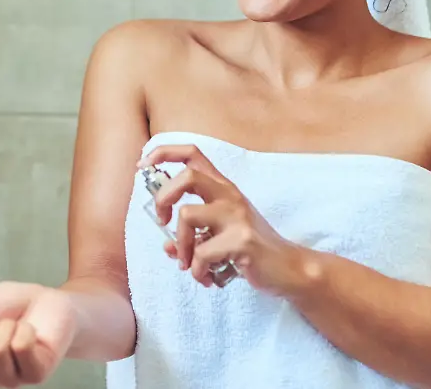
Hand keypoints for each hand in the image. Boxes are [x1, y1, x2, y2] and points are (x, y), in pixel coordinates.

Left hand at [140, 144, 307, 292]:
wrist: (288, 270)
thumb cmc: (250, 249)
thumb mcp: (218, 236)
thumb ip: (192, 236)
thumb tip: (166, 247)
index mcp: (223, 188)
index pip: (192, 154)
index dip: (163, 153)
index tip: (143, 165)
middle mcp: (230, 196)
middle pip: (187, 176)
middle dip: (163, 198)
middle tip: (162, 222)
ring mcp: (237, 217)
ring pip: (187, 215)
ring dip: (180, 246)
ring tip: (189, 264)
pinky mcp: (242, 241)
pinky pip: (202, 254)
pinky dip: (197, 270)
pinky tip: (207, 278)